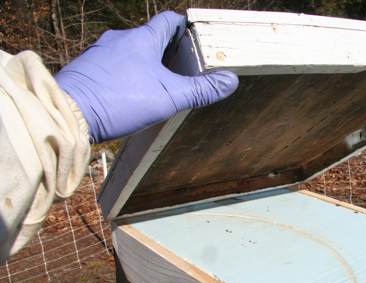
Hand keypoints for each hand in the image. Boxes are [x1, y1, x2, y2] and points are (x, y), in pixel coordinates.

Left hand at [55, 11, 238, 142]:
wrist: (69, 113)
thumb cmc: (120, 100)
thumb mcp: (169, 97)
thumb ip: (200, 90)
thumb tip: (230, 80)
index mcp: (142, 39)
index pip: (169, 21)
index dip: (185, 26)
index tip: (196, 36)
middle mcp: (119, 40)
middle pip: (150, 37)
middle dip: (168, 50)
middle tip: (184, 66)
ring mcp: (100, 53)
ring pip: (130, 52)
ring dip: (146, 63)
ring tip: (159, 82)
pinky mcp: (87, 69)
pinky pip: (113, 65)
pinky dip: (126, 74)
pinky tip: (130, 93)